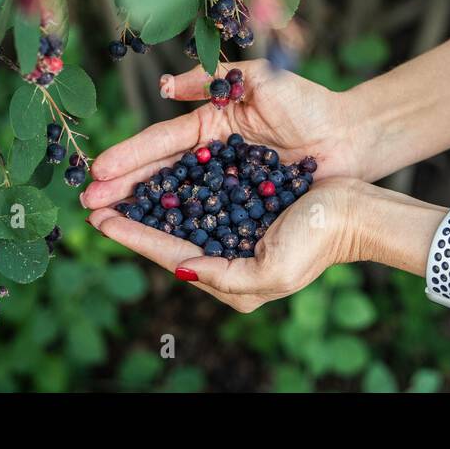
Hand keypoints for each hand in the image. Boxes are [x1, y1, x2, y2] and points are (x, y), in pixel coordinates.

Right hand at [80, 59, 366, 210]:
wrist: (351, 136)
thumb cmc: (308, 103)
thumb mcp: (258, 79)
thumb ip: (209, 80)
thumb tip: (161, 87)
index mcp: (209, 124)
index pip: (161, 141)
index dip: (129, 156)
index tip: (97, 170)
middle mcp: (211, 157)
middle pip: (159, 175)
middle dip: (123, 189)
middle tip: (88, 204)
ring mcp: (226, 185)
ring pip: (176, 200)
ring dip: (143, 212)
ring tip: (108, 223)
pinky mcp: (245, 208)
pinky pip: (208, 219)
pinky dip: (181, 228)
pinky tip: (155, 237)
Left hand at [88, 178, 364, 311]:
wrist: (356, 211)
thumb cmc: (318, 241)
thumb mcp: (271, 272)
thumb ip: (222, 276)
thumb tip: (181, 268)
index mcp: (230, 278)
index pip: (170, 255)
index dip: (133, 236)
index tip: (100, 220)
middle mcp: (226, 254)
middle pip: (167, 233)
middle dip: (131, 215)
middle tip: (93, 200)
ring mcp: (233, 225)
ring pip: (179, 209)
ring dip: (147, 196)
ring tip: (114, 184)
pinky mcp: (243, 197)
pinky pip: (202, 189)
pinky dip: (175, 180)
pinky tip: (154, 170)